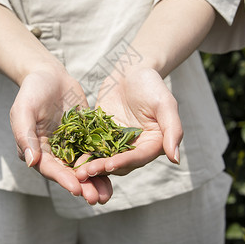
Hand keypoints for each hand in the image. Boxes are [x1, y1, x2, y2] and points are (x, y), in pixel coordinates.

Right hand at [10, 67, 112, 203]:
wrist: (49, 74)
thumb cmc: (32, 90)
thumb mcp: (24, 110)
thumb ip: (26, 136)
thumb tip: (31, 163)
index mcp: (36, 149)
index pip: (50, 168)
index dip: (63, 179)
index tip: (77, 188)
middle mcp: (53, 151)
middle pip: (68, 173)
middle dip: (82, 186)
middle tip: (95, 199)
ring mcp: (70, 144)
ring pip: (83, 166)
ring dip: (95, 180)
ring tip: (107, 194)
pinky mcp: (84, 136)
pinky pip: (95, 151)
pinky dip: (104, 162)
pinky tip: (117, 170)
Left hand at [75, 65, 182, 181]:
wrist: (131, 71)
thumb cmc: (151, 84)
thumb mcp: (165, 104)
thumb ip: (173, 130)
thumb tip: (175, 159)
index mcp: (153, 144)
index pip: (138, 157)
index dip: (123, 162)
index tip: (108, 165)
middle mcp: (135, 148)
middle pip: (119, 164)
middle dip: (102, 169)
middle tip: (85, 172)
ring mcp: (117, 143)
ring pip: (104, 159)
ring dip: (91, 166)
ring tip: (76, 171)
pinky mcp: (102, 136)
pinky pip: (92, 146)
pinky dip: (82, 153)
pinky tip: (69, 157)